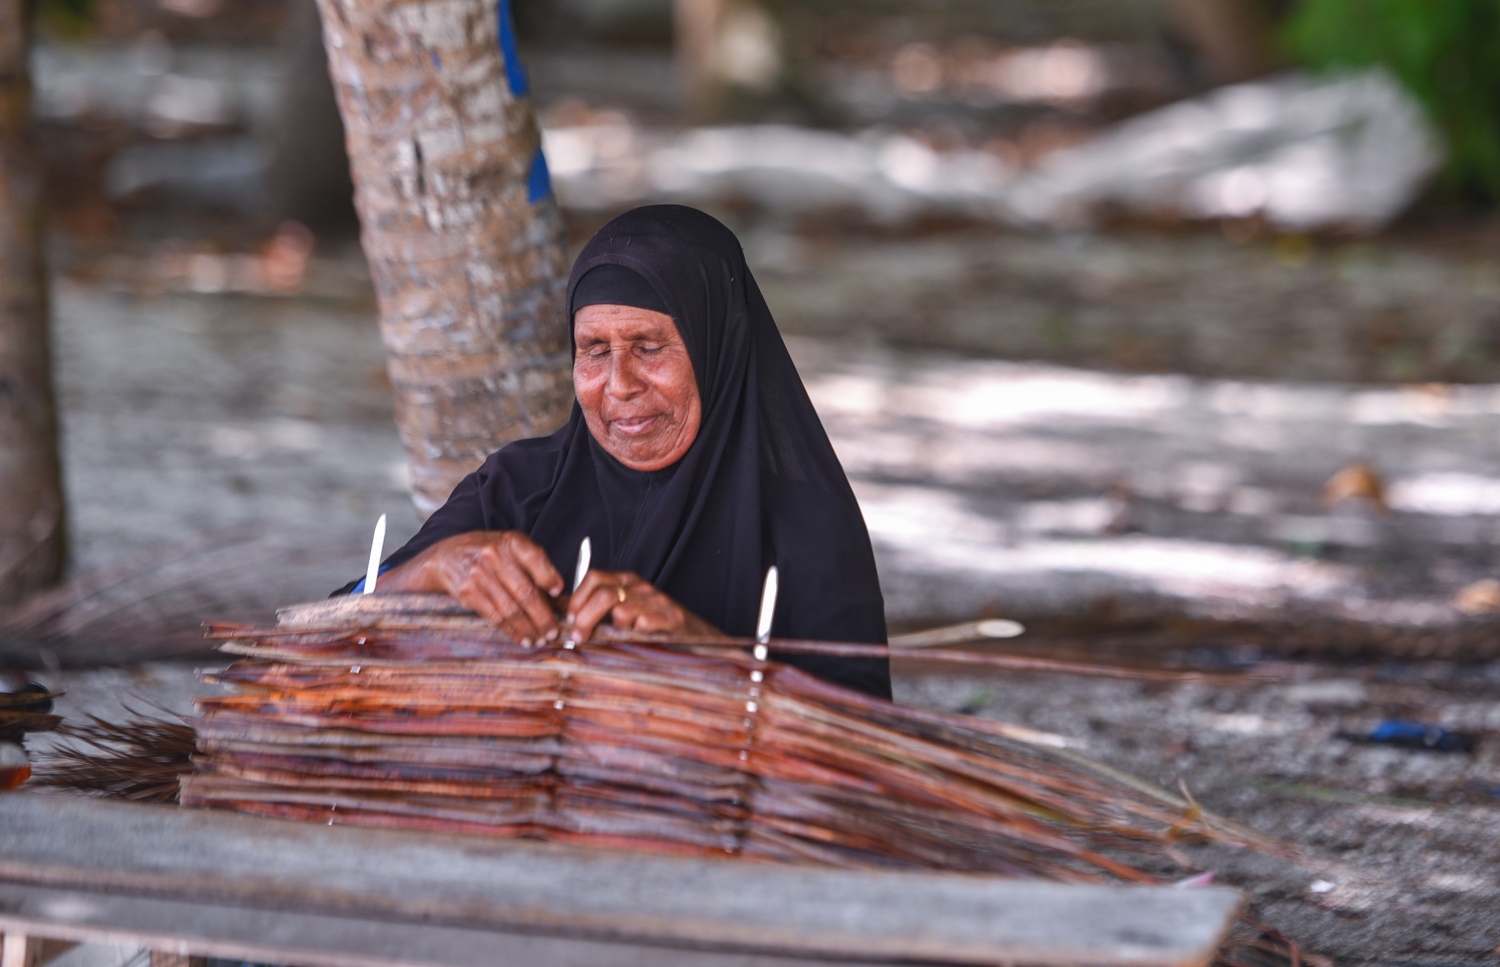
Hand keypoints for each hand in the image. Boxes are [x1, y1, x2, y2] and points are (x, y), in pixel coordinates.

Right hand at [379, 531, 564, 645]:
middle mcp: (494, 556)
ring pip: (511, 609)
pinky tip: (522, 638)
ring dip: (528, 628)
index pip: (535, 558)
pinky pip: (495, 617)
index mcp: (510, 541)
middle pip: (525, 592)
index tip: (560, 594)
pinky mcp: (468, 593)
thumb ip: (535, 562)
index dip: (550, 578)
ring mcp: (479, 575)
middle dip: (543, 616)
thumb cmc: (487, 553)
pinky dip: (511, 631)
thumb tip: (559, 590)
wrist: (445, 557)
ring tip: (540, 639)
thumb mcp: (510, 546)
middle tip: (554, 632)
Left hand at [566, 569, 720, 642]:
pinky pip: (644, 624)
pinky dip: (635, 634)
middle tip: (578, 637)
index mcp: (628, 582)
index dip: (578, 599)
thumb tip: (563, 612)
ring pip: (622, 611)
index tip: (568, 620)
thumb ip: (596, 609)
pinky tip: (636, 641)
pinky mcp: (674, 618)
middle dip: (585, 618)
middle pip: (604, 595)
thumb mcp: (624, 612)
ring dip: (611, 631)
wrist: (697, 637)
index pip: (595, 578)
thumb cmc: (655, 627)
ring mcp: (659, 601)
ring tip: (612, 642)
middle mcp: (642, 587)